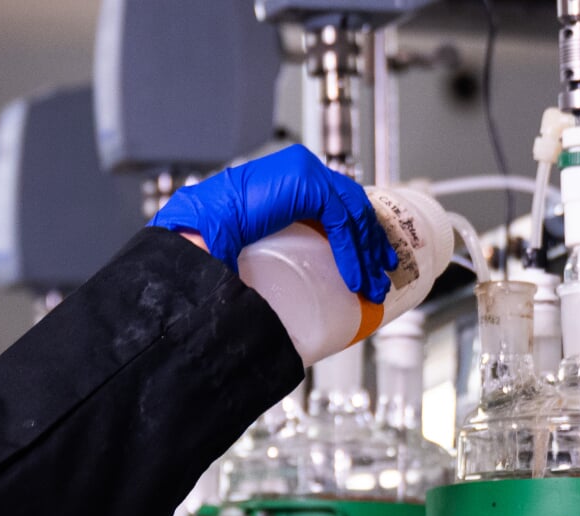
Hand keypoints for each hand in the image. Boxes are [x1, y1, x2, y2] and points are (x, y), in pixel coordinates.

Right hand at [152, 144, 396, 304]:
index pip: (338, 199)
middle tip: (381, 270)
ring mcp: (305, 172)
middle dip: (371, 240)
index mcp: (291, 177)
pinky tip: (354, 275)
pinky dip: (351, 251)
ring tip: (371, 283)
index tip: (370, 257)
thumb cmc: (217, 235)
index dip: (358, 228)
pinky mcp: (306, 185)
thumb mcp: (262, 236)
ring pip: (352, 213)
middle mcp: (301, 168)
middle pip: (352, 203)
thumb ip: (284, 243)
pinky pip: (341, 221)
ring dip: (365, 252)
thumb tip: (293, 280)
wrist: (198, 227)